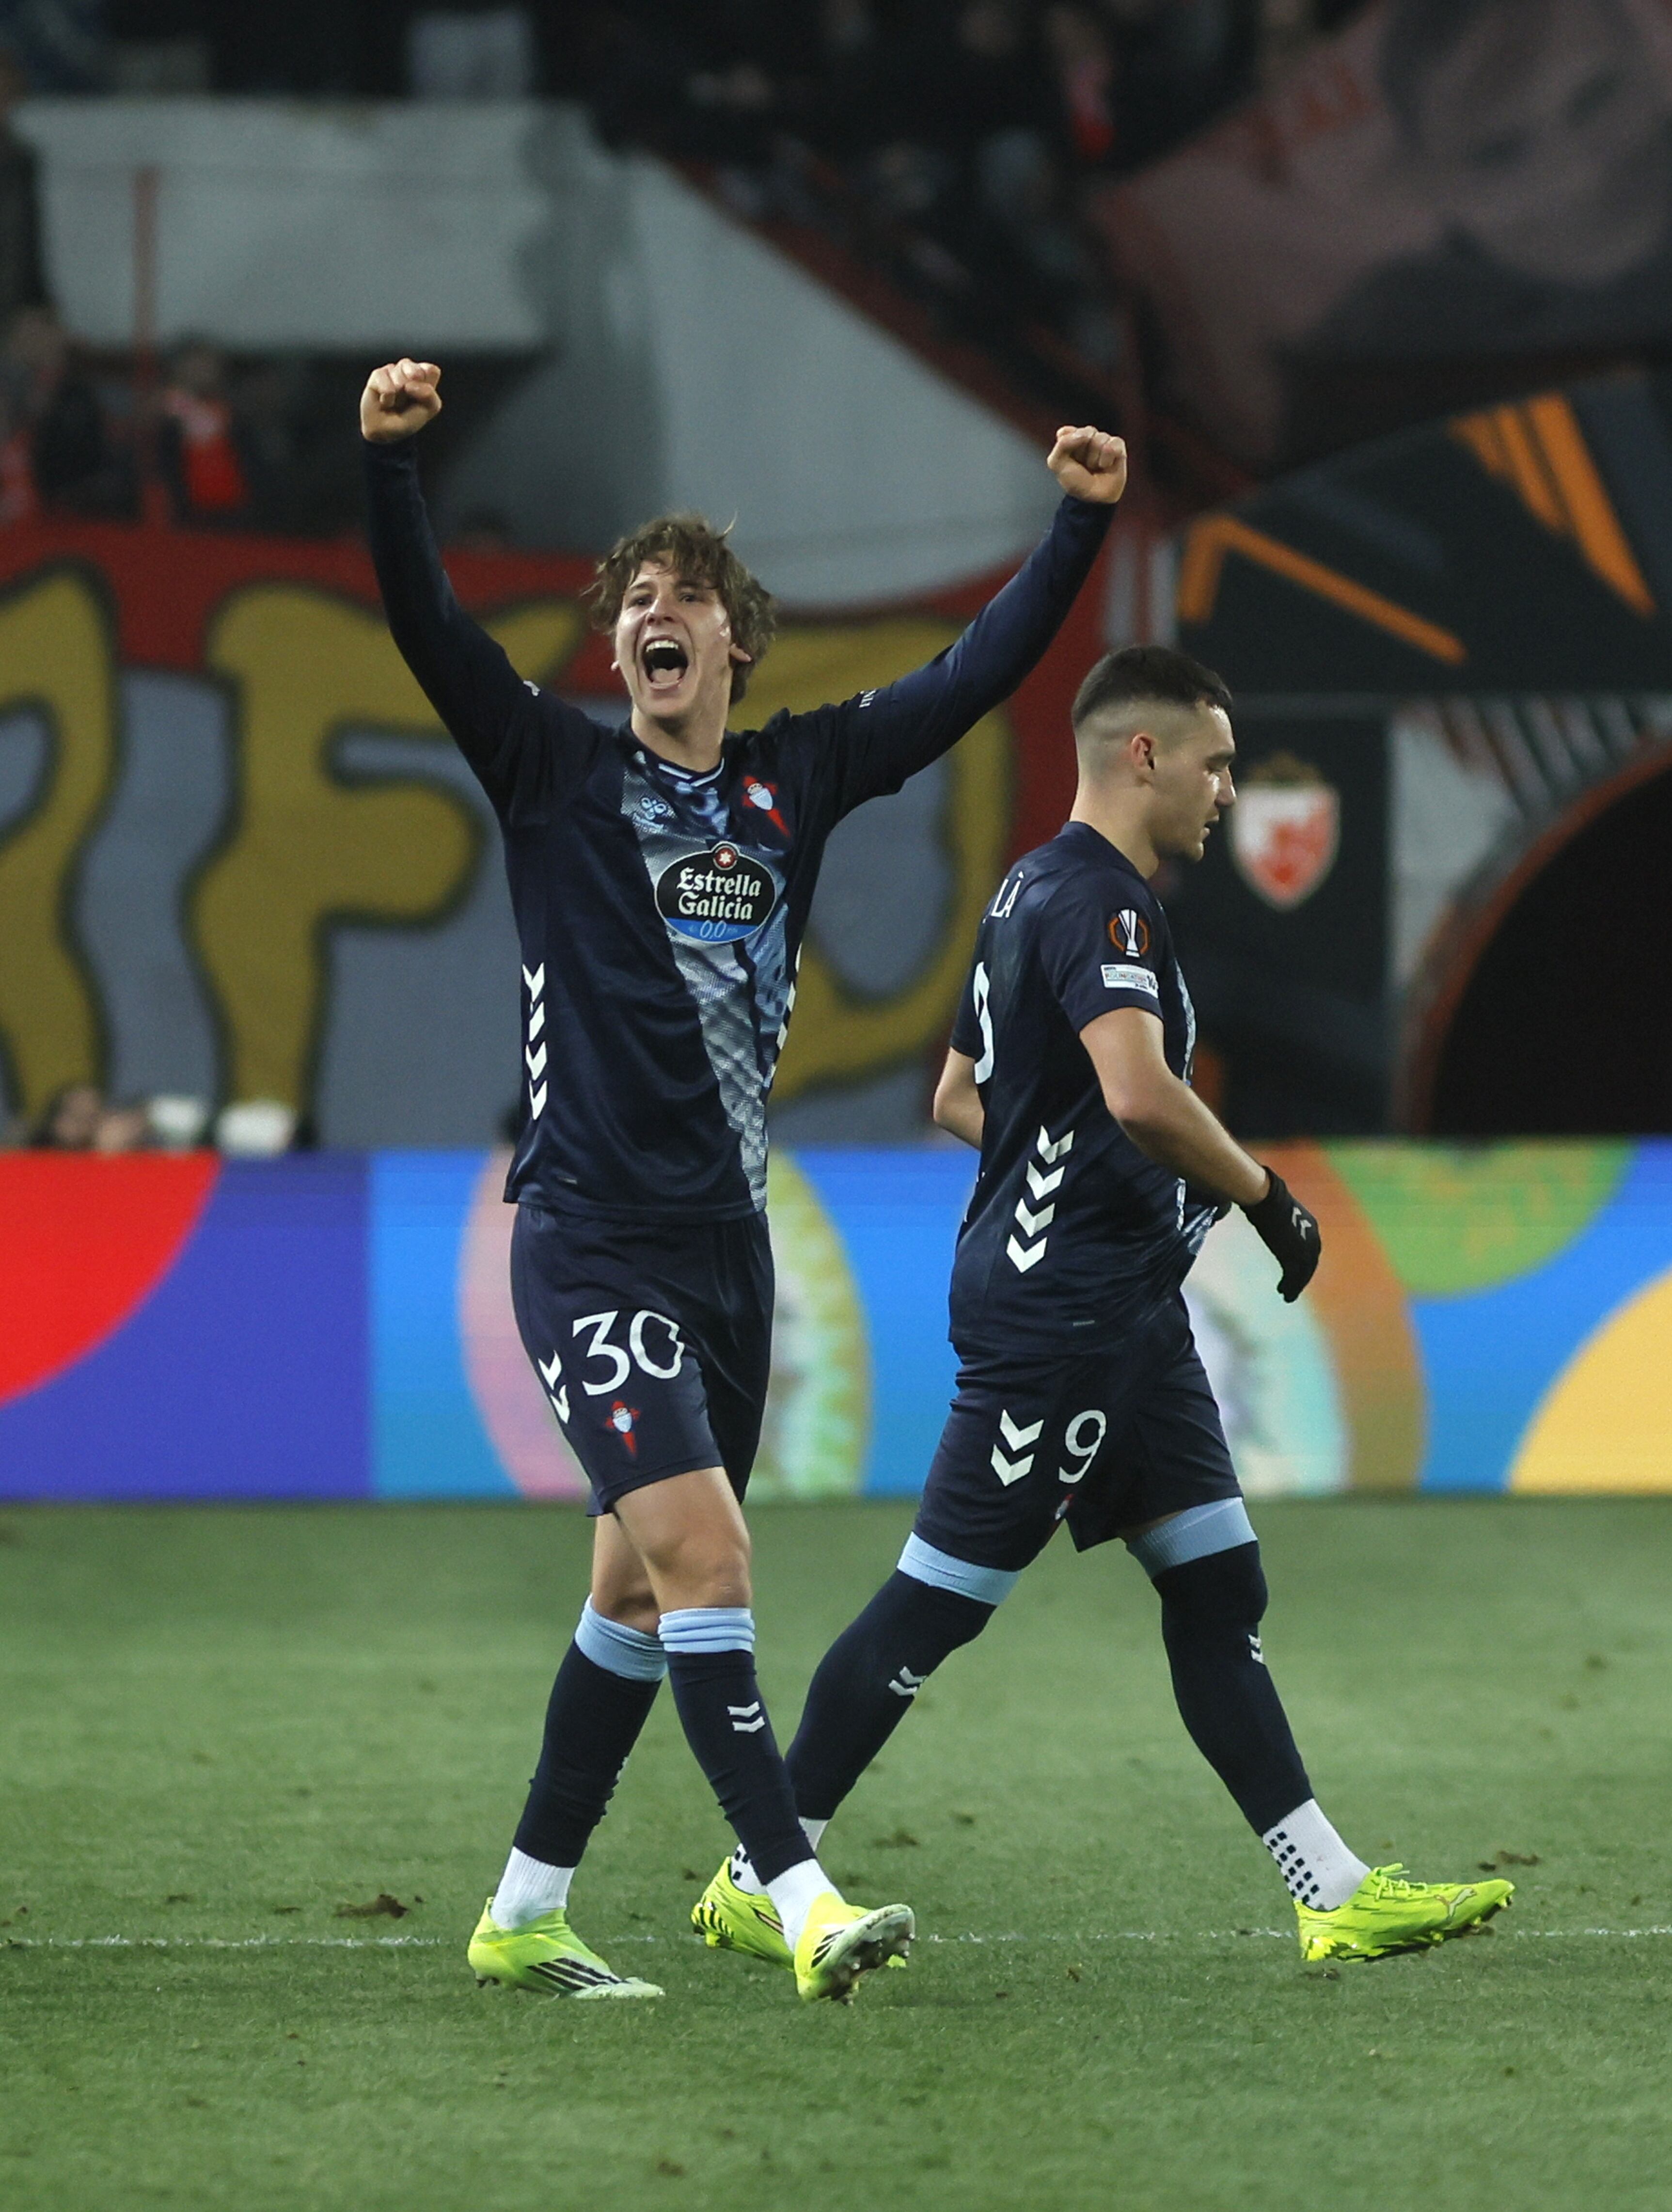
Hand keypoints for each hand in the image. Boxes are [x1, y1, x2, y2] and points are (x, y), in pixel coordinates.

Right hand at [360, 358, 442, 443]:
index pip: (431, 370)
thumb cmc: (407, 419)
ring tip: (395, 403)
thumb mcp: (427, 411)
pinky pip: (384, 382)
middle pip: (415, 369)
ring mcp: (393, 371)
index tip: (422, 396)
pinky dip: (387, 397)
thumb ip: (430, 396)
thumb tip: (410, 384)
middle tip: (407, 397)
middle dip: (412, 388)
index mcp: (424, 378)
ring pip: (399, 374)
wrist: (385, 431)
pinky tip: (385, 402)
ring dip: (399, 395)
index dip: (427, 383)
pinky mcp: (378, 375)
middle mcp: (408, 371)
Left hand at [1047, 424, 1126, 504]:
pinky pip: (1114, 443)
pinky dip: (1109, 457)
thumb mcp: (1057, 464)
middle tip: (1084, 465)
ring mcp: (1103, 441)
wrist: (1094, 498)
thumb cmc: (1076, 482)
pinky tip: (1107, 466)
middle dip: (1083, 451)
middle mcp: (1087, 438)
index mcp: (1071, 440)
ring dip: (1096, 458)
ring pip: (1101, 438)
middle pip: (1087, 431)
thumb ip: (1062, 444)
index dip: (1068, 446)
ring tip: (1096, 468)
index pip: (1067, 432)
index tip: (1069, 459)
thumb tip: (1084, 434)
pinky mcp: (1118, 447)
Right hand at [1241, 1168, 1320, 1301]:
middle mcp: (1313, 1240)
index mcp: (1312, 1228)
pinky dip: (1290, 1286)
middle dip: (1302, 1278)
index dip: (1305, 1264)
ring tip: (1287, 1295)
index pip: (1312, 1251)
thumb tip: (1274, 1221)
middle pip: (1310, 1264)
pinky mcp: (1293, 1257)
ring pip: (1303, 1273)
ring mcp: (1304, 1249)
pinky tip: (1284, 1293)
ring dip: (1295, 1286)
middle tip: (1293, 1289)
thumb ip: (1285, 1224)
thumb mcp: (1284, 1214)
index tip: (1297, 1272)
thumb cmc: (1270, 1201)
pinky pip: (1294, 1276)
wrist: (1268, 1200)